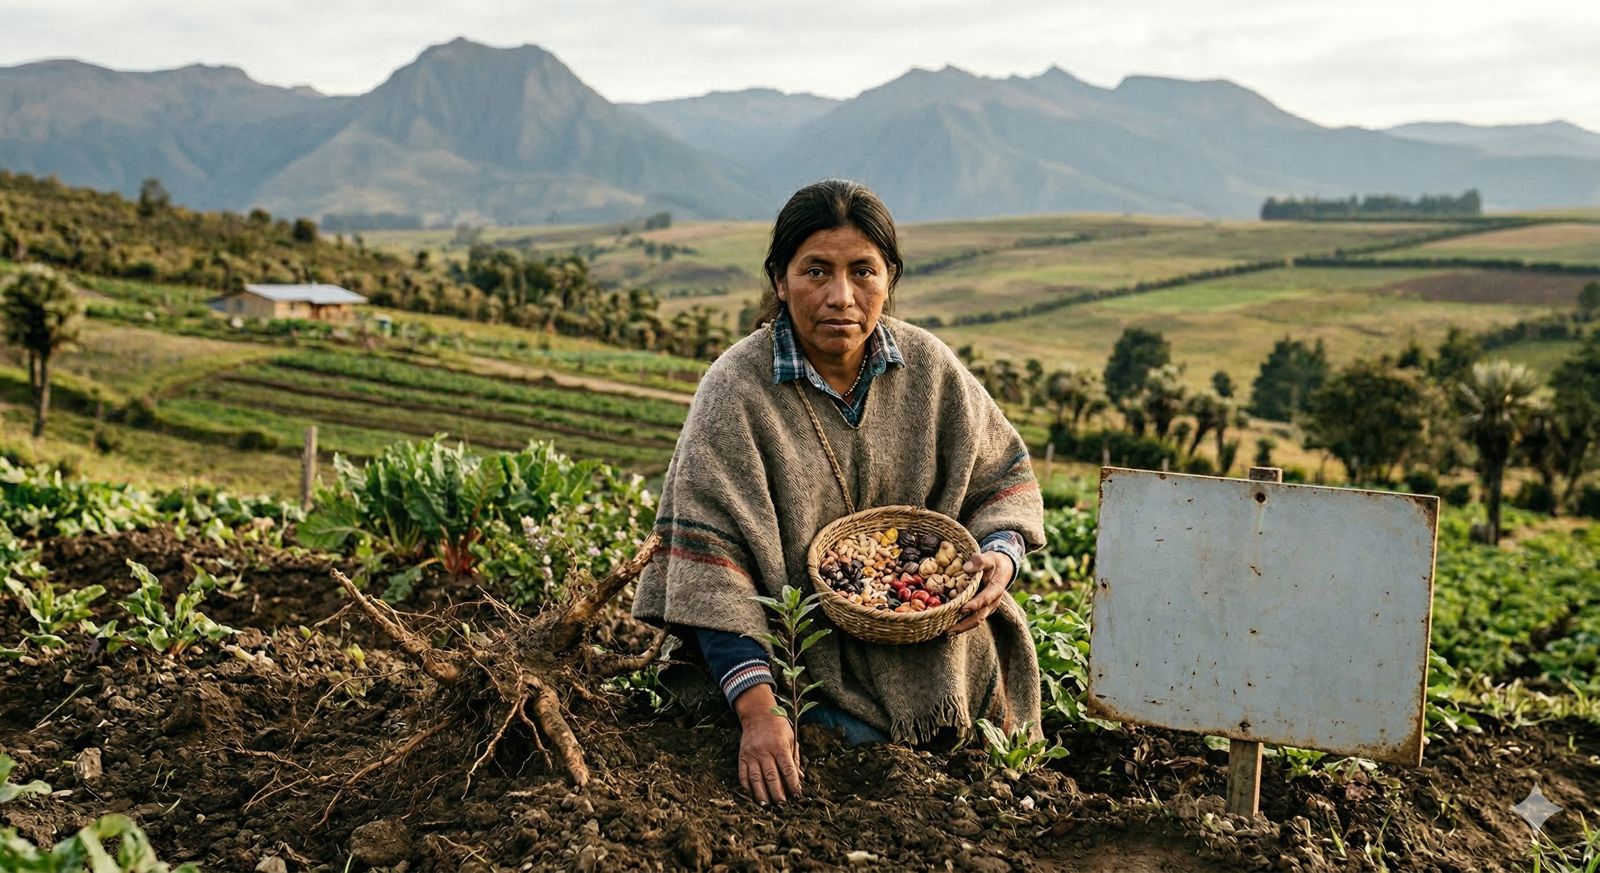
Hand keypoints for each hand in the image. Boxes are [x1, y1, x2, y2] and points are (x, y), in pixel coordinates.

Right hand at [733, 685, 803, 803]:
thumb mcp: (791, 739)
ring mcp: (752, 754)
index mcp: (780, 746)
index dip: (793, 784)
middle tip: (782, 805)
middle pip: (771, 777)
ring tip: (766, 805)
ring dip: (761, 794)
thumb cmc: (779, 727)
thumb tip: (800, 778)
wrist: (758, 714)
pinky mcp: (742, 756)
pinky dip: (747, 787)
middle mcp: (765, 751)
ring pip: (756, 779)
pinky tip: (752, 795)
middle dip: (778, 793)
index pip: (788, 770)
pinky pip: (743, 774)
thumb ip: (795, 759)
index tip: (797, 795)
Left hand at [949, 551, 1014, 635]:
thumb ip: (980, 561)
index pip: (985, 599)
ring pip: (976, 620)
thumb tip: (966, 567)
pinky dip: (962, 622)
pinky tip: (949, 625)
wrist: (1004, 568)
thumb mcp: (990, 557)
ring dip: (961, 627)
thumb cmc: (995, 562)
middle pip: (979, 617)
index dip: (974, 605)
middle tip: (948, 629)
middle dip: (964, 624)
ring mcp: (988, 607)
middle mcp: (993, 602)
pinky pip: (973, 618)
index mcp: (996, 589)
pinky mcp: (982, 609)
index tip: (962, 608)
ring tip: (946, 631)